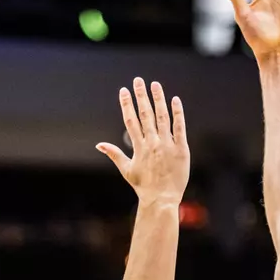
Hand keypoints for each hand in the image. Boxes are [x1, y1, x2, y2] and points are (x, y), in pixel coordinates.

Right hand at [97, 78, 189, 206]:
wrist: (161, 200)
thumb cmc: (143, 187)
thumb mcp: (127, 170)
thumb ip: (114, 154)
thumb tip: (99, 145)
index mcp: (139, 147)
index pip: (131, 121)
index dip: (127, 105)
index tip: (124, 91)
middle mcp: (152, 143)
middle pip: (145, 115)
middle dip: (141, 96)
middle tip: (138, 80)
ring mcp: (167, 145)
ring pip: (162, 117)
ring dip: (158, 99)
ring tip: (155, 84)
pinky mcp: (181, 149)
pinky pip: (179, 128)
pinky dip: (177, 113)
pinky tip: (174, 99)